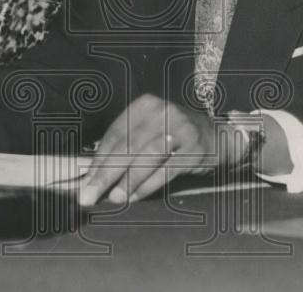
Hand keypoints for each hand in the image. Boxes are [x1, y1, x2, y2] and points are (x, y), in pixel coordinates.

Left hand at [78, 94, 237, 205]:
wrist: (218, 137)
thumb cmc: (174, 136)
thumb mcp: (150, 130)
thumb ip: (125, 147)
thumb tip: (94, 176)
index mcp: (145, 105)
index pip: (116, 133)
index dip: (98, 160)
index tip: (84, 182)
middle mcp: (163, 112)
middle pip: (128, 145)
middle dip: (106, 173)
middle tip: (88, 195)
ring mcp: (182, 129)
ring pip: (148, 157)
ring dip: (127, 180)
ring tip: (112, 198)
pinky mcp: (195, 149)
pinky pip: (167, 170)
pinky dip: (149, 185)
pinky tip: (135, 197)